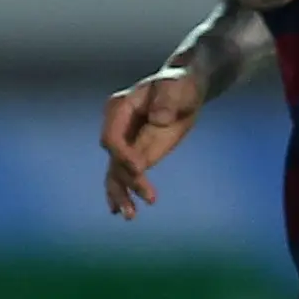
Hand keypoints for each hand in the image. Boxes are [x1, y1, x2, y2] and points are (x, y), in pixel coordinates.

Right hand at [100, 67, 204, 219]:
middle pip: (113, 159)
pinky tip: (125, 212)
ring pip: (115, 172)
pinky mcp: (136, 154)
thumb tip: (159, 118)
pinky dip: (124, 192)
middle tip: (149, 196)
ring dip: (121, 194)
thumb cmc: (179, 83)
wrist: (185, 87)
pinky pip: (125, 176)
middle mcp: (116, 126)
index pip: (113, 137)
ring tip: (131, 216)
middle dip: (127, 180)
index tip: (139, 168)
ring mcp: (124, 142)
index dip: (123, 154)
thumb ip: (167, 100)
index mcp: (120, 108)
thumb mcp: (176, 86)